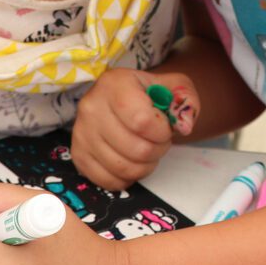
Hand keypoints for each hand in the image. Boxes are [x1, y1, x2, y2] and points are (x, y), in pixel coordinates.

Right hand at [71, 68, 197, 189]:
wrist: (124, 99)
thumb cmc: (149, 94)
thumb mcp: (174, 86)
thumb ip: (187, 101)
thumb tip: (184, 126)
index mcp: (114, 83)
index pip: (142, 121)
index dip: (162, 132)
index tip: (165, 128)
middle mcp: (91, 106)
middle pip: (135, 149)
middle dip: (157, 150)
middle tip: (158, 141)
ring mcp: (81, 132)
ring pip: (123, 168)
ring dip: (144, 166)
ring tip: (146, 150)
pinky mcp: (78, 154)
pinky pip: (107, 181)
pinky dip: (126, 178)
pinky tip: (131, 161)